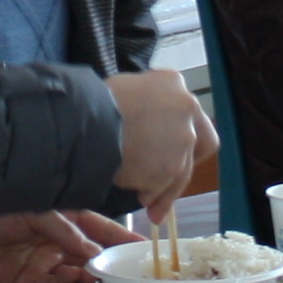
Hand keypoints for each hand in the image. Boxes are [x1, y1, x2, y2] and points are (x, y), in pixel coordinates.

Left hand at [0, 208, 128, 282]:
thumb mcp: (33, 209)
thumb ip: (63, 228)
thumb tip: (93, 249)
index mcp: (65, 219)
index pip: (101, 227)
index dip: (123, 237)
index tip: (145, 247)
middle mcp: (61, 244)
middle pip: (97, 255)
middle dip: (113, 262)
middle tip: (129, 268)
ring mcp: (49, 266)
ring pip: (83, 275)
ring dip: (93, 275)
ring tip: (96, 271)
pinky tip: (73, 278)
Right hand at [107, 70, 216, 212]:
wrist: (83, 122)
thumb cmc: (94, 104)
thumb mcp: (126, 90)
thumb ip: (147, 104)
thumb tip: (147, 123)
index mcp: (173, 82)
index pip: (190, 111)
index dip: (181, 132)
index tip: (171, 147)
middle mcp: (186, 106)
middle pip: (200, 143)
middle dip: (187, 162)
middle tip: (172, 178)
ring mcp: (183, 138)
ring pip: (182, 169)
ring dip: (165, 187)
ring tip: (148, 201)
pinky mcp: (172, 166)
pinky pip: (165, 185)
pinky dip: (154, 192)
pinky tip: (139, 195)